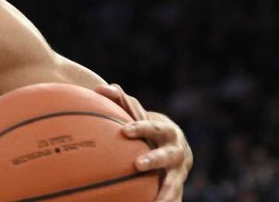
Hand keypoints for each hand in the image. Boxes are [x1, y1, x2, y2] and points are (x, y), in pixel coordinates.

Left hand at [95, 84, 192, 201]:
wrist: (175, 144)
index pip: (154, 127)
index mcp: (166, 131)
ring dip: (165, 191)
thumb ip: (120, 100)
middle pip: (167, 155)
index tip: (125, 130)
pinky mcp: (177, 186)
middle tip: (137, 165)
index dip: (141, 127)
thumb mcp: (138, 113)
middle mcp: (176, 151)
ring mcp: (179, 171)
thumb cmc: (147, 126)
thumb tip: (99, 88)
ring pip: (173, 182)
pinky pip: (173, 197)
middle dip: (153, 159)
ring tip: (156, 201)